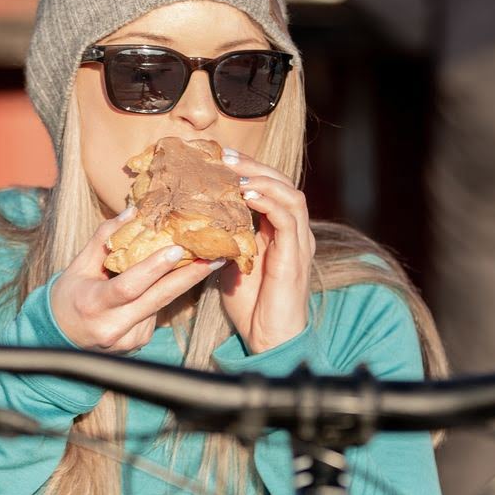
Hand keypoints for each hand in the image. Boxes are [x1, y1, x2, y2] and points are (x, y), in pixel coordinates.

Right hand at [50, 208, 225, 351]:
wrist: (59, 338)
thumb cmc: (68, 297)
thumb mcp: (78, 266)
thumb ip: (104, 239)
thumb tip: (134, 211)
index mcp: (93, 304)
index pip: (129, 286)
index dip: (154, 268)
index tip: (178, 250)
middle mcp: (113, 327)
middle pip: (158, 299)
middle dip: (191, 276)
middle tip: (217, 256)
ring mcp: (128, 340)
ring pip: (160, 304)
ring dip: (177, 282)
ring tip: (195, 261)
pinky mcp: (138, 343)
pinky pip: (156, 313)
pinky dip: (158, 296)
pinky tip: (153, 288)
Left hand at [218, 149, 313, 353]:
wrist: (268, 337)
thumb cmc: (250, 305)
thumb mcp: (230, 262)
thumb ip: (224, 238)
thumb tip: (196, 218)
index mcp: (280, 230)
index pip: (270, 186)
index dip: (247, 169)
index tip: (218, 157)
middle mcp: (294, 231)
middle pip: (282, 182)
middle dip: (253, 166)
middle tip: (224, 157)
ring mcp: (298, 242)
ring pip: (290, 194)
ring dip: (262, 179)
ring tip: (234, 173)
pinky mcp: (296, 256)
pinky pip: (288, 219)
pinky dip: (269, 202)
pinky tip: (247, 196)